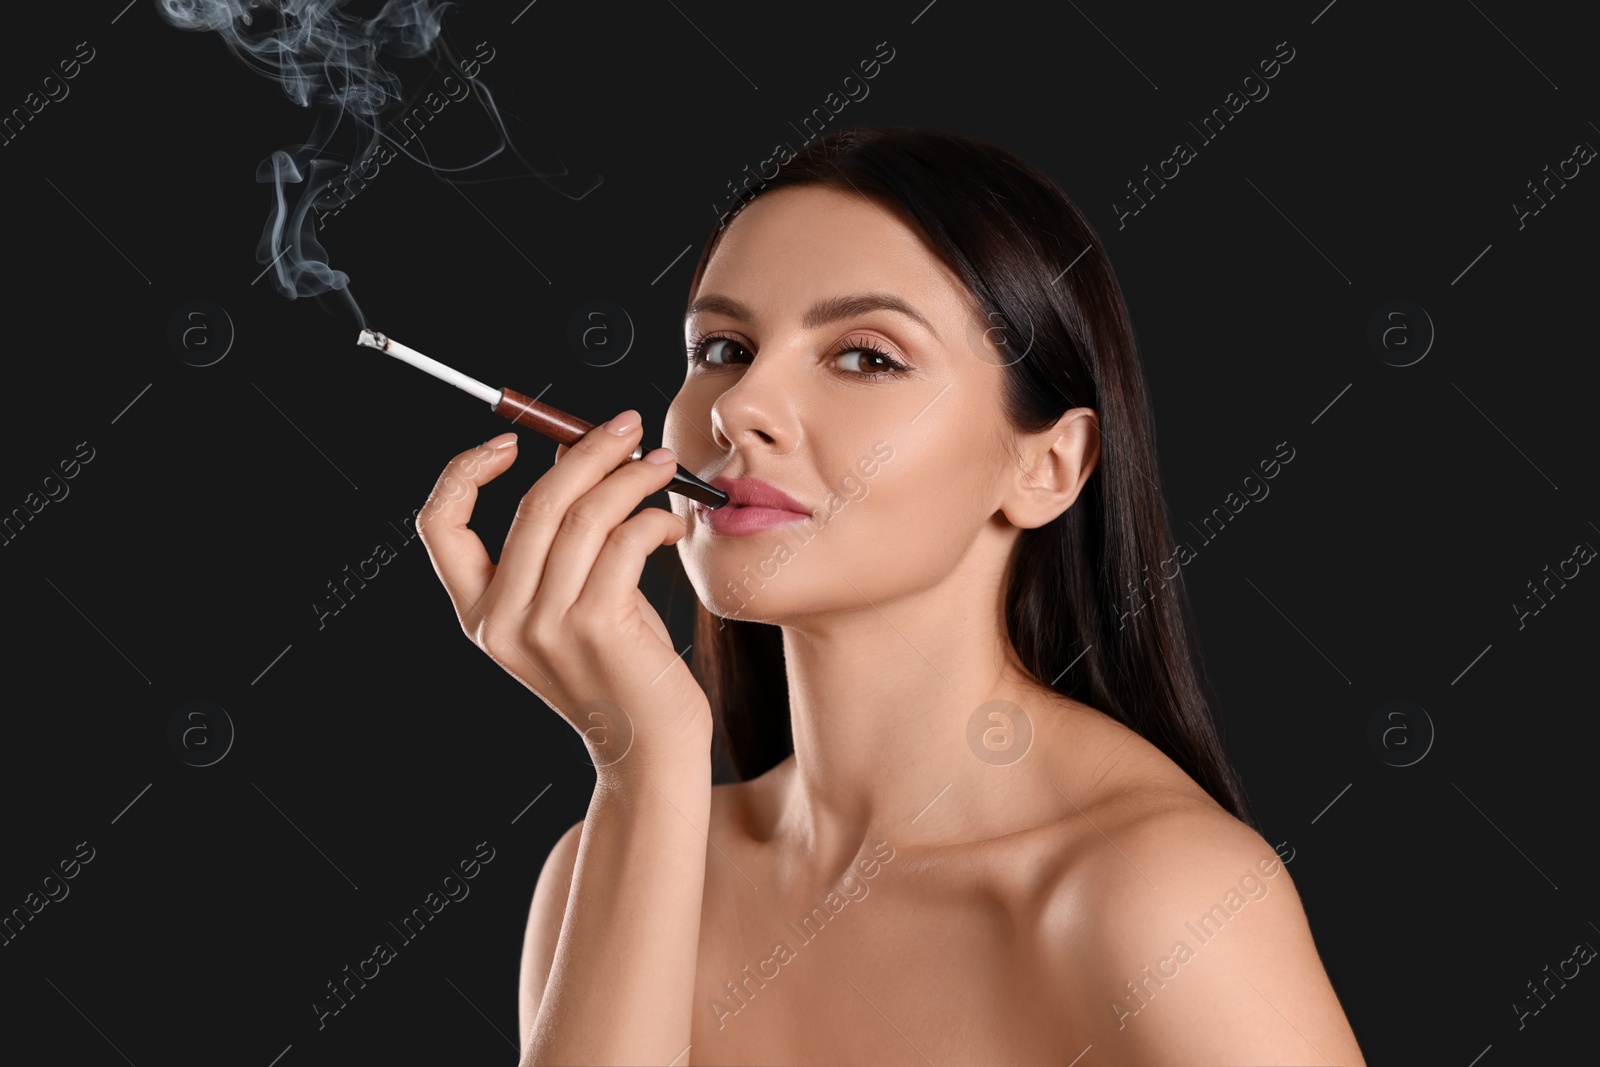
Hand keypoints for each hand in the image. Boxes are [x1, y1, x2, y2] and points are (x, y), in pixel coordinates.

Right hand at [416, 410, 711, 767]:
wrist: (649, 751)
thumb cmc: (620, 671)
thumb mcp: (574, 602)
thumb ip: (565, 540)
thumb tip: (578, 450)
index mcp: (479, 614)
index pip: (438, 526)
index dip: (464, 471)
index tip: (511, 440)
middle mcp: (501, 622)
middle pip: (531, 504)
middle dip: (586, 451)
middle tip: (629, 427)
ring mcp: (545, 626)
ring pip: (583, 516)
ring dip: (630, 477)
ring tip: (663, 467)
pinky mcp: (597, 626)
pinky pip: (623, 542)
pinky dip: (653, 520)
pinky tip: (670, 527)